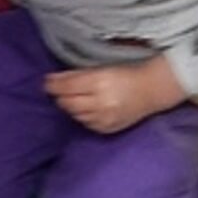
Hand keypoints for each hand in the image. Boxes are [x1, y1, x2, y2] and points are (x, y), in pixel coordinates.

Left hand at [44, 57, 182, 135]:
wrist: (150, 91)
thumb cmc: (126, 75)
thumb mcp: (102, 68)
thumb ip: (78, 75)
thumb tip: (53, 80)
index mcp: (100, 82)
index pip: (67, 86)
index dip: (53, 85)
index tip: (46, 82)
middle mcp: (101, 102)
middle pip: (68, 103)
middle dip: (60, 97)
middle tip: (58, 91)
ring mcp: (104, 118)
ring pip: (75, 115)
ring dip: (71, 107)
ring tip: (75, 98)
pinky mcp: (107, 129)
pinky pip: (86, 124)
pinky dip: (83, 116)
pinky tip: (88, 108)